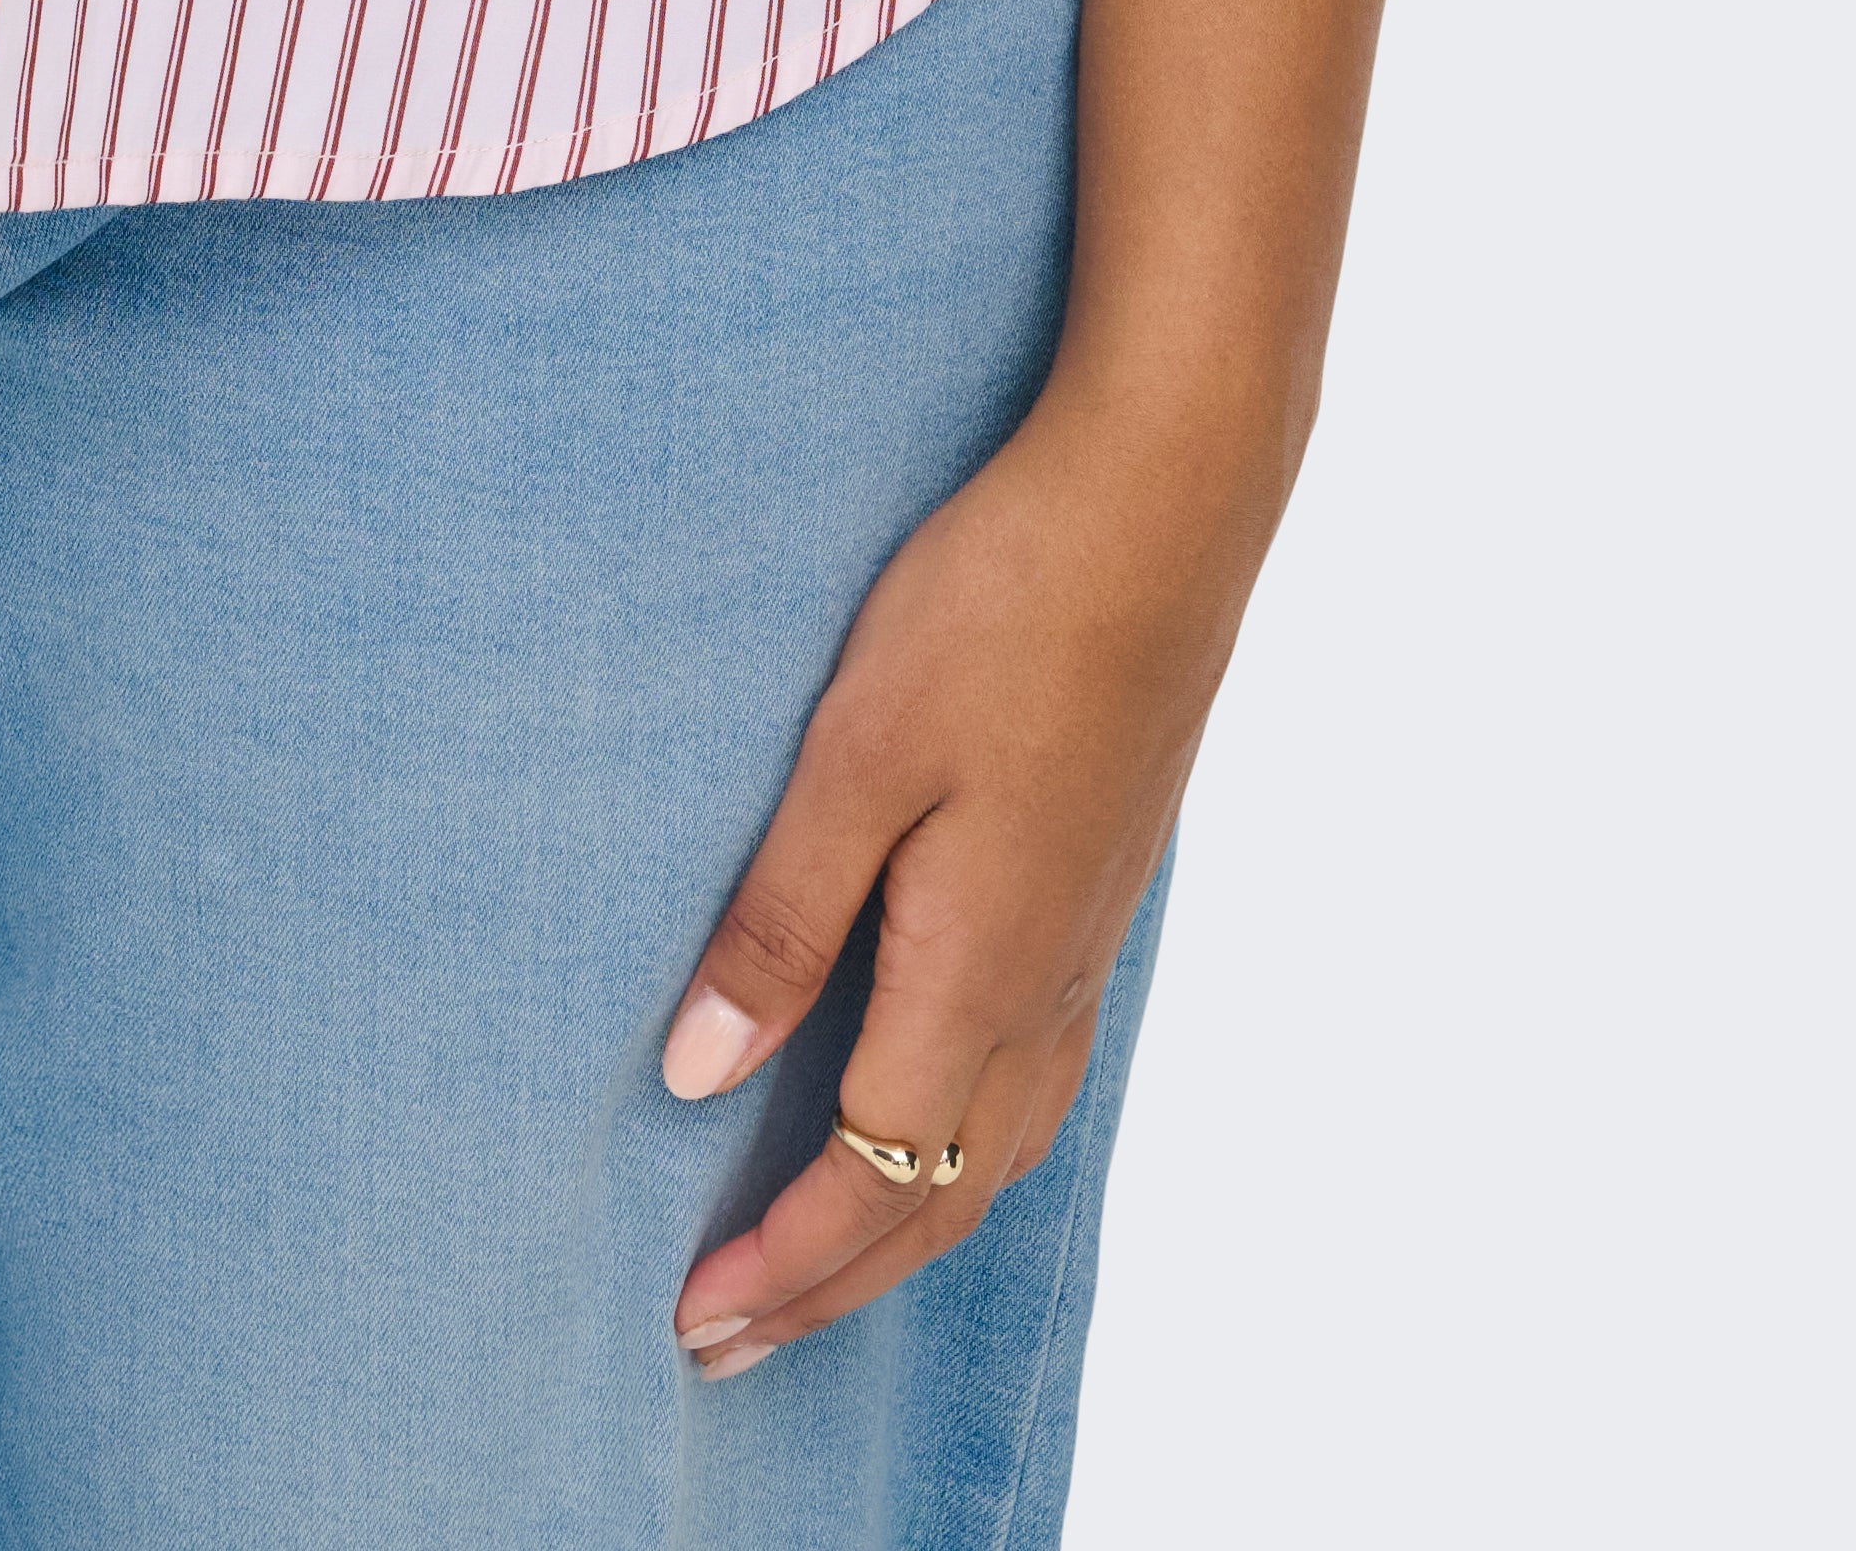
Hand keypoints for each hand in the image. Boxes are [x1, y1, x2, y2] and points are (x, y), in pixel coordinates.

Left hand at [655, 369, 1275, 1375]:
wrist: (1162, 510)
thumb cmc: (998, 610)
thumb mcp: (854, 753)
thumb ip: (778, 921)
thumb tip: (694, 1077)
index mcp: (977, 969)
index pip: (871, 1174)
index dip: (782, 1260)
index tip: (694, 1322)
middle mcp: (1045, 986)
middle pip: (940, 1195)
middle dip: (831, 1284)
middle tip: (728, 1347)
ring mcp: (1086, 942)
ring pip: (999, 1150)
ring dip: (903, 1230)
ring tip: (821, 1273)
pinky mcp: (1099, 888)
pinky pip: (1034, 1083)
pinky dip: (972, 1154)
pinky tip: (942, 1128)